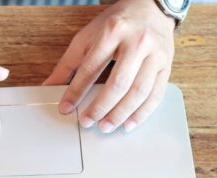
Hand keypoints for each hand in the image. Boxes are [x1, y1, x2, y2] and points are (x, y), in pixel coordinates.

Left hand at [44, 0, 174, 132]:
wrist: (150, 7)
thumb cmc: (117, 23)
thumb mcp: (88, 35)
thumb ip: (69, 62)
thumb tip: (49, 85)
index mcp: (113, 31)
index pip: (91, 67)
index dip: (76, 91)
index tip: (66, 108)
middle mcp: (137, 41)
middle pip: (118, 83)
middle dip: (101, 107)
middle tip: (88, 121)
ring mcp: (155, 54)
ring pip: (139, 91)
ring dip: (121, 114)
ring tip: (106, 126)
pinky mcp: (166, 65)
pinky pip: (156, 94)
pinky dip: (142, 113)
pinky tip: (129, 123)